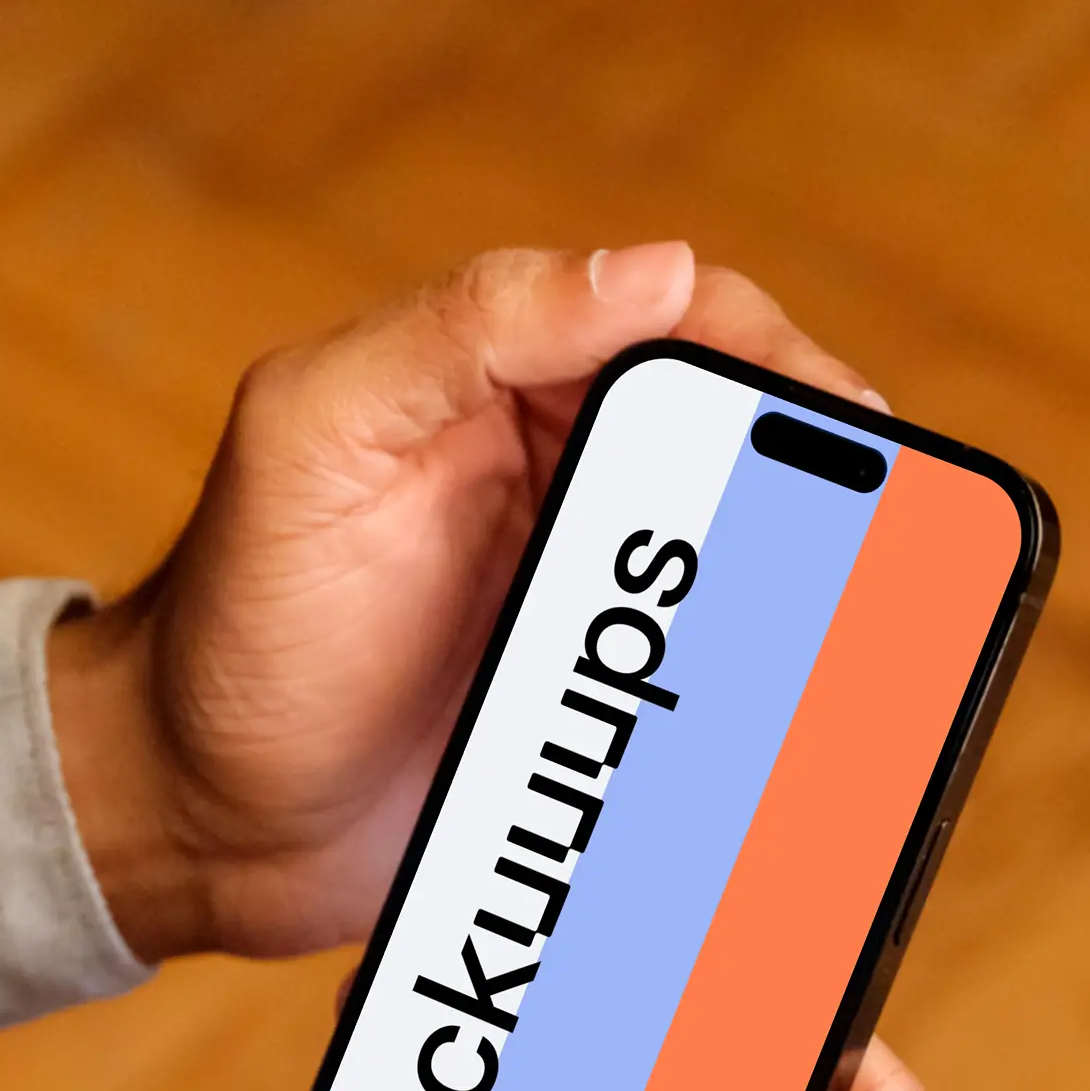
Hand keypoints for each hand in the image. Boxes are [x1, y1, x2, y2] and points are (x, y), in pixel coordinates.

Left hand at [53, 243, 880, 967]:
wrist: (196, 823)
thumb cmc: (238, 625)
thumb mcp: (320, 438)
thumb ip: (467, 327)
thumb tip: (654, 267)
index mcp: (507, 381)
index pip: (684, 325)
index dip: (776, 361)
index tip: (846, 424)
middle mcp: (566, 475)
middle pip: (744, 448)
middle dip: (823, 482)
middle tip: (893, 540)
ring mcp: (592, 597)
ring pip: (751, 565)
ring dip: (818, 590)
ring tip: (880, 629)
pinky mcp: (601, 709)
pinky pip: (717, 687)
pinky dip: (774, 695)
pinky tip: (822, 720)